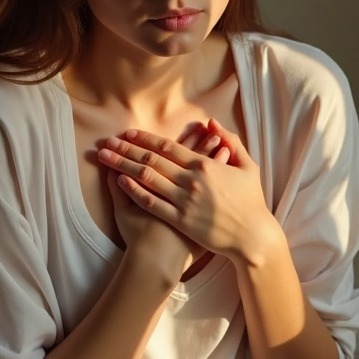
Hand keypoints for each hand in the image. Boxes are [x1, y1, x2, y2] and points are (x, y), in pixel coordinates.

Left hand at [98, 118, 277, 263]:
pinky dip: (134, 190)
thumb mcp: (247, 166)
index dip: (145, 139)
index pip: (167, 147)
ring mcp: (184, 201)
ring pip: (147, 178)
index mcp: (205, 165)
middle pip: (151, 160)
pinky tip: (119, 181)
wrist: (253, 236)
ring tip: (105, 158)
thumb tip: (211, 122)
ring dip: (123, 165)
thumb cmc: (251, 201)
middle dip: (126, 149)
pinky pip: (151, 203)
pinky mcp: (180, 221)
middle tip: (106, 142)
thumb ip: (230, 141)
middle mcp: (191, 181)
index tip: (127, 133)